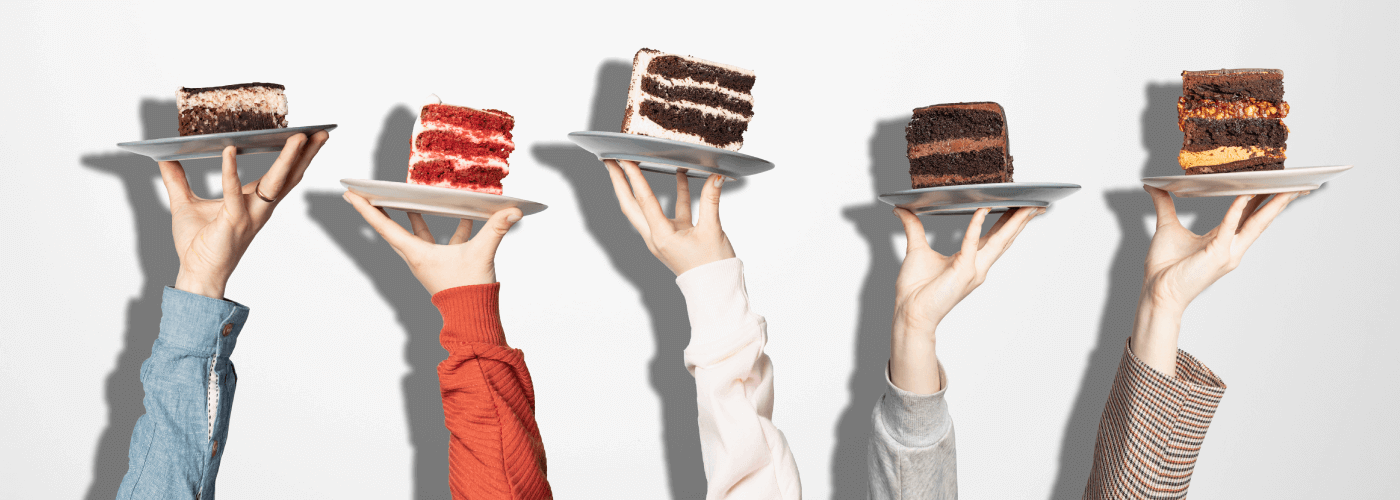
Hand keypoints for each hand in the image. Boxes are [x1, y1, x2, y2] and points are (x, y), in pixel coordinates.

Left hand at [161, 132, 328, 298]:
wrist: (195, 273)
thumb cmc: (196, 245)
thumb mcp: (184, 203)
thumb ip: (176, 179)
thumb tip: (162, 157)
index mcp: (253, 202)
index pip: (282, 175)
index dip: (296, 157)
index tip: (307, 136)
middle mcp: (259, 207)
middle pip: (290, 176)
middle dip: (307, 154)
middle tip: (320, 132)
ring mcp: (249, 214)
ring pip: (275, 182)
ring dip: (289, 159)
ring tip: (298, 137)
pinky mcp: (233, 220)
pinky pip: (233, 192)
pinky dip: (230, 170)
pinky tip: (229, 150)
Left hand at [342, 192, 520, 294]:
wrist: (472, 317)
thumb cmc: (469, 290)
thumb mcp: (481, 254)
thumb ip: (496, 229)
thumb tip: (512, 211)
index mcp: (417, 253)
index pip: (385, 227)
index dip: (367, 209)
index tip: (351, 194)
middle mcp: (417, 257)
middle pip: (391, 229)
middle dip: (379, 211)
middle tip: (366, 195)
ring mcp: (428, 262)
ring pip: (414, 233)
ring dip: (411, 216)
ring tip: (407, 199)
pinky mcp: (441, 266)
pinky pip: (439, 241)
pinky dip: (448, 228)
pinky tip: (465, 218)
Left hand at [602, 159, 734, 275]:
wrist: (715, 291)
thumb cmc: (711, 268)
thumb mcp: (712, 230)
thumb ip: (711, 200)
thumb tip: (715, 177)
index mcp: (661, 237)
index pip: (644, 200)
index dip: (634, 178)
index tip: (624, 160)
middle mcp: (656, 237)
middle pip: (631, 205)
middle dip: (620, 184)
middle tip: (610, 163)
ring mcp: (663, 238)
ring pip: (647, 208)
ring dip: (641, 188)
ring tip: (634, 167)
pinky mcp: (674, 238)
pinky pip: (669, 212)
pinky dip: (674, 195)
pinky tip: (680, 178)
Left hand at [889, 206, 1041, 392]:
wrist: (910, 312)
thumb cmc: (915, 289)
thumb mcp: (916, 250)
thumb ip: (913, 227)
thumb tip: (903, 210)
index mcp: (970, 262)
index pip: (994, 238)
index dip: (1008, 223)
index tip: (1019, 207)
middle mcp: (977, 267)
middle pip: (1004, 239)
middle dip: (1020, 220)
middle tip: (1035, 204)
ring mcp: (972, 270)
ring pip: (998, 241)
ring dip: (1013, 223)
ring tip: (1026, 207)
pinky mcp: (963, 271)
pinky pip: (971, 244)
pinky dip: (976, 226)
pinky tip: (982, 209)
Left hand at [1132, 186, 1303, 372]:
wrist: (1157, 292)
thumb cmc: (1163, 267)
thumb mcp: (1167, 228)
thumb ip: (1164, 205)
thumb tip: (1155, 186)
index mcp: (1222, 241)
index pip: (1248, 216)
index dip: (1262, 199)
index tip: (1274, 183)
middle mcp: (1231, 248)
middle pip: (1260, 220)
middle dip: (1279, 201)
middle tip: (1295, 183)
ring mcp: (1227, 253)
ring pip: (1256, 224)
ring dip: (1272, 205)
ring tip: (1287, 188)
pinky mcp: (1217, 255)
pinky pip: (1229, 228)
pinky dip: (1237, 210)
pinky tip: (1245, 195)